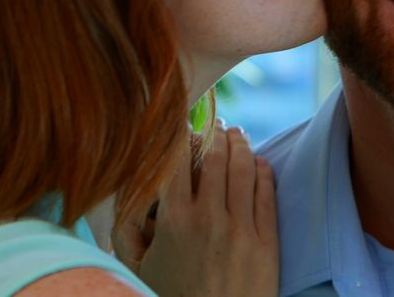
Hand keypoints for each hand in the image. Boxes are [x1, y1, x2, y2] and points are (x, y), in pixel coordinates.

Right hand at [113, 127, 278, 296]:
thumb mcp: (137, 270)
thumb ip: (127, 232)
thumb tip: (127, 198)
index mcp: (173, 220)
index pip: (178, 159)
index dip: (181, 135)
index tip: (182, 123)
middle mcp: (208, 217)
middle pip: (215, 157)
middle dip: (215, 134)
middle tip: (216, 123)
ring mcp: (241, 229)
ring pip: (243, 168)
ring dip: (241, 145)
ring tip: (238, 135)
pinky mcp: (266, 243)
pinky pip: (266, 193)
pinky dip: (262, 171)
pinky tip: (258, 162)